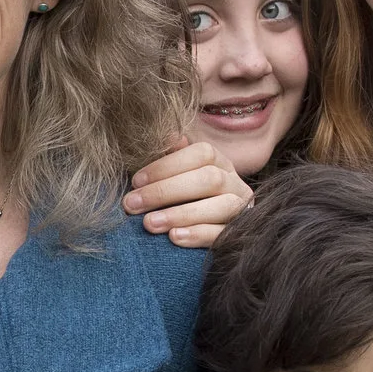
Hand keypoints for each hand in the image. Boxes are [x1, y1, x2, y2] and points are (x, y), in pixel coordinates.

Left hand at [121, 142, 252, 247]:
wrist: (204, 230)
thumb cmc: (180, 197)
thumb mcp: (173, 175)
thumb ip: (168, 158)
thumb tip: (166, 134)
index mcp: (219, 161)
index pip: (201, 154)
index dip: (167, 166)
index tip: (135, 181)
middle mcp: (234, 182)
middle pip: (209, 179)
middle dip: (166, 191)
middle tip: (132, 204)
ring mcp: (240, 208)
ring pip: (221, 206)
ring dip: (181, 214)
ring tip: (149, 224)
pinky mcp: (238, 234)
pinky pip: (223, 234)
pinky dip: (198, 235)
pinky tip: (174, 237)